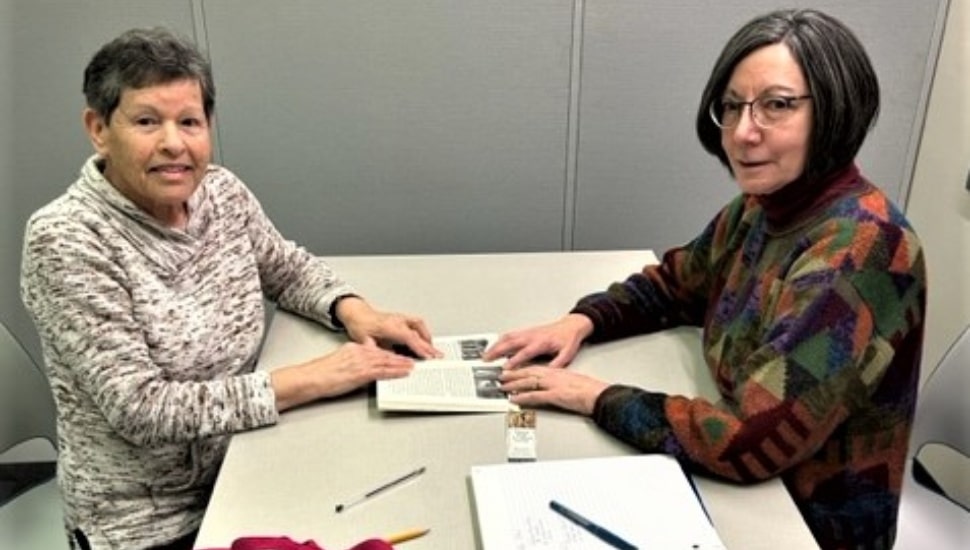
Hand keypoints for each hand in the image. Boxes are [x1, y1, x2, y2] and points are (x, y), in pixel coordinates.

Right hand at [271, 341, 413, 410]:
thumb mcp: (340, 361)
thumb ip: (353, 361)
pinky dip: (395, 372)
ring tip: (412, 366)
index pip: (376, 349)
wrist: (312, 378)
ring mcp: (361, 362)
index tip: (399, 355)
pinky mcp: (362, 373)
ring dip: (401, 364)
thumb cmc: (321, 373)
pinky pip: (383, 372)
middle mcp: (359, 352)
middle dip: (400, 357)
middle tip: (412, 359)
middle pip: (384, 354)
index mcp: (354, 348)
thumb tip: (363, 368)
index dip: (390, 353)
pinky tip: (403, 373)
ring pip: (387, 362)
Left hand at [336, 297, 441, 358]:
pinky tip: (424, 338)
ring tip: (432, 348)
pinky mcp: (400, 318)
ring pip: (419, 325)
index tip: (427, 356)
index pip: (409, 337)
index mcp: (389, 326)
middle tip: (436, 356)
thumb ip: (376, 350)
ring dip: (427, 336)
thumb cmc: (360, 325)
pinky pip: (417, 323)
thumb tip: (384, 359)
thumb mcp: (364, 340)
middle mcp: (397, 320)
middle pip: (418, 332)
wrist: (356, 313)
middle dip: (429, 345)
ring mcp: (400, 318)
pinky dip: (423, 331)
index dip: (419, 347)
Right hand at [483, 314, 593, 368]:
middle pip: (511, 343)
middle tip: (487, 359)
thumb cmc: (569, 339)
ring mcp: (528, 332)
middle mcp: (532, 336)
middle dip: (497, 351)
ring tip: (486, 353)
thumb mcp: (567, 353)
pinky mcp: (527, 330)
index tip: (506, 367)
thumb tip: (548, 373)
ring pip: (508, 337)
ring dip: (496, 345)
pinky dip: (500, 339)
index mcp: (541, 342)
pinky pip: (511, 334)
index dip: (514, 360)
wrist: (572, 325)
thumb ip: (557, 364)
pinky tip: (495, 345)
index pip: (525, 352)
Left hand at [499, 366, 608, 414]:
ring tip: (503, 387)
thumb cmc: (591, 390)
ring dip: (513, 384)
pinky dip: (523, 397)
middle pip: (529, 372)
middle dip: (513, 374)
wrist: (600, 395)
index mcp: (558, 372)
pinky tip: (515, 399)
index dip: (522, 369)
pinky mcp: (555, 395)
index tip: (513, 369)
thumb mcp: (573, 382)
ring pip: (528, 382)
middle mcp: (554, 375)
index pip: (536, 368)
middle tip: (501, 375)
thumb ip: (560, 382)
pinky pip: (535, 396)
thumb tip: (551, 387)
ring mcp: (554, 385)